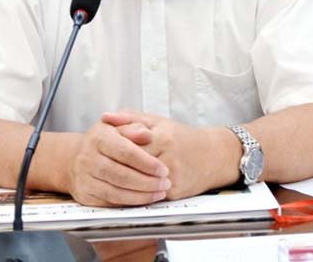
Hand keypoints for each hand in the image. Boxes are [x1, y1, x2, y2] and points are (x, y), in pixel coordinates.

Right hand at [66, 120, 170, 206]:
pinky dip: (131, 203)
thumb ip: (134, 127)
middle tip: (165, 184)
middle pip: (122, 175)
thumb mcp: (118, 127)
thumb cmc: (104, 141)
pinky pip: (111, 203)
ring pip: (117, 192)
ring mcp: (85, 178)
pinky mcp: (86, 195)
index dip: (147, 163)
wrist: (75, 159)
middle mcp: (88, 158)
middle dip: (147, 182)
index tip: (164, 169)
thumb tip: (146, 133)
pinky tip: (145, 198)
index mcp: (98, 138)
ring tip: (160, 193)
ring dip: (142, 195)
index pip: (126, 152)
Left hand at [103, 111, 238, 199]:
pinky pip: (150, 195)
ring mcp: (173, 176)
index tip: (101, 151)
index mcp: (163, 137)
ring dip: (123, 184)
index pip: (130, 145)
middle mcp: (169, 157)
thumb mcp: (158, 121)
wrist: (213, 156)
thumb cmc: (182, 137)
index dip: (114, 149)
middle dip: (116, 168)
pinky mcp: (176, 192)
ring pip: (140, 183)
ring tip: (109, 181)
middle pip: (133, 165)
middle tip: (100, 169)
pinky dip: (136, 194)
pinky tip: (124, 192)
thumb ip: (130, 118)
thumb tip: (105, 117)